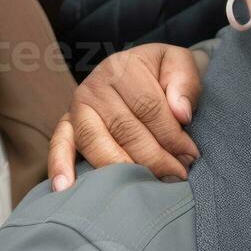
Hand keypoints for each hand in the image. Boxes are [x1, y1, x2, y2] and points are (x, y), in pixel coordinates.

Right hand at [47, 42, 202, 191]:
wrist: (143, 69)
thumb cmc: (163, 71)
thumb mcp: (180, 63)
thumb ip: (185, 82)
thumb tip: (182, 113)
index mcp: (122, 67)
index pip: (149, 107)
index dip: (172, 135)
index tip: (191, 155)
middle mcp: (94, 86)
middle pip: (124, 130)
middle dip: (154, 158)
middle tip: (177, 175)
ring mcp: (77, 107)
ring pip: (96, 144)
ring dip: (122, 169)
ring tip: (145, 187)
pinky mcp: (66, 125)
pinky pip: (59, 145)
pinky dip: (59, 165)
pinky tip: (64, 188)